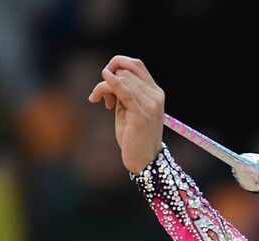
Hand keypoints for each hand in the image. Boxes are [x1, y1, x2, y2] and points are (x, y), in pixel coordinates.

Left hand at [87, 55, 164, 172]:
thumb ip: (124, 91)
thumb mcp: (129, 108)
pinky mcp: (141, 115)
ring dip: (104, 88)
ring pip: (122, 80)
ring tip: (104, 103)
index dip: (117, 63)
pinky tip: (103, 79)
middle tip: (103, 98)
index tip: (106, 77)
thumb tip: (108, 74)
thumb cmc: (133, 135)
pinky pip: (125, 92)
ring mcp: (151, 105)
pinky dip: (112, 84)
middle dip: (108, 79)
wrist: (143, 159)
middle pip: (125, 72)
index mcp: (156, 92)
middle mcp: (156, 96)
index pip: (136, 64)